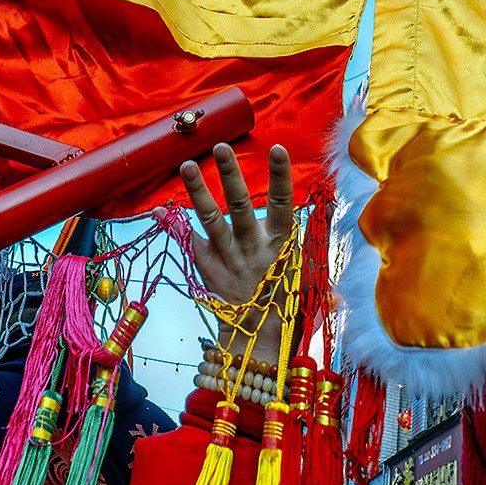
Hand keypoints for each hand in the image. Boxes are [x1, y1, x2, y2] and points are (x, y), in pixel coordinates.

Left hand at [176, 143, 293, 365]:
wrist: (255, 338)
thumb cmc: (283, 296)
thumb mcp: (302, 266)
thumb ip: (308, 234)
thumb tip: (326, 204)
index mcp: (280, 245)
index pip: (283, 205)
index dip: (281, 177)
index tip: (277, 148)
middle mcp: (252, 248)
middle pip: (241, 206)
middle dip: (230, 175)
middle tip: (219, 146)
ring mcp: (227, 258)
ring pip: (211, 220)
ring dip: (198, 190)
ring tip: (186, 164)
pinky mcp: (207, 268)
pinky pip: (189, 242)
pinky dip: (173, 225)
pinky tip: (159, 209)